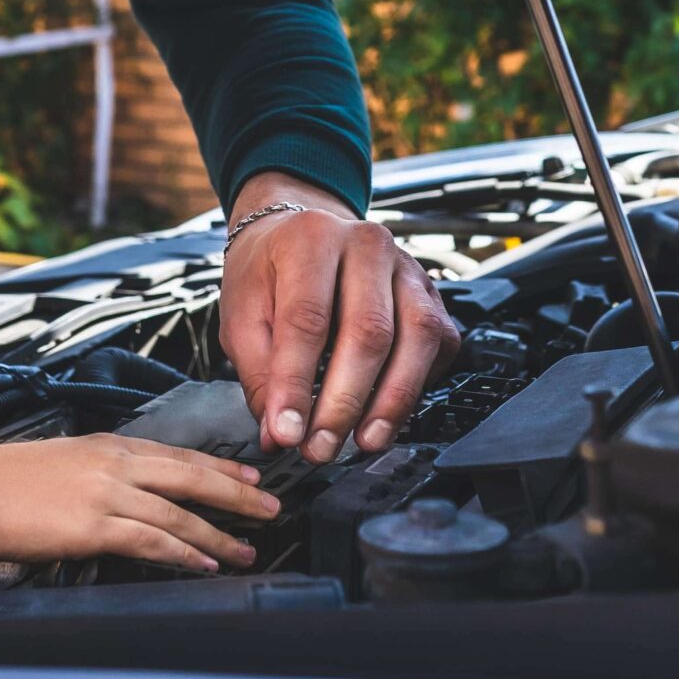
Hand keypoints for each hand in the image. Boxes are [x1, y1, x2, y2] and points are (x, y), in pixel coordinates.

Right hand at [0, 435, 279, 572]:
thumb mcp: (59, 462)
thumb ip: (96, 476)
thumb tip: (121, 497)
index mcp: (106, 445)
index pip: (177, 454)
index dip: (218, 468)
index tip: (248, 477)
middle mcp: (115, 463)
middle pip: (192, 477)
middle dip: (237, 494)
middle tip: (271, 507)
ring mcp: (107, 493)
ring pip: (180, 513)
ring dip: (219, 533)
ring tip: (248, 548)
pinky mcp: (94, 525)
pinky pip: (153, 541)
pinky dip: (185, 553)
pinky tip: (205, 563)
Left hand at [219, 174, 461, 461]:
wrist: (301, 231)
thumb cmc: (271, 270)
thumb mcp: (241, 311)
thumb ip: (258, 371)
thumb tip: (278, 431)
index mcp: (311, 239)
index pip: (307, 320)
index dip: (296, 383)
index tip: (286, 431)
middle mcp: (367, 245)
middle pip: (368, 332)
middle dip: (345, 402)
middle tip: (320, 447)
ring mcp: (407, 268)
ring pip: (416, 338)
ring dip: (390, 402)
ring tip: (363, 441)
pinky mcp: (431, 294)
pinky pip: (437, 345)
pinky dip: (416, 388)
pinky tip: (388, 415)